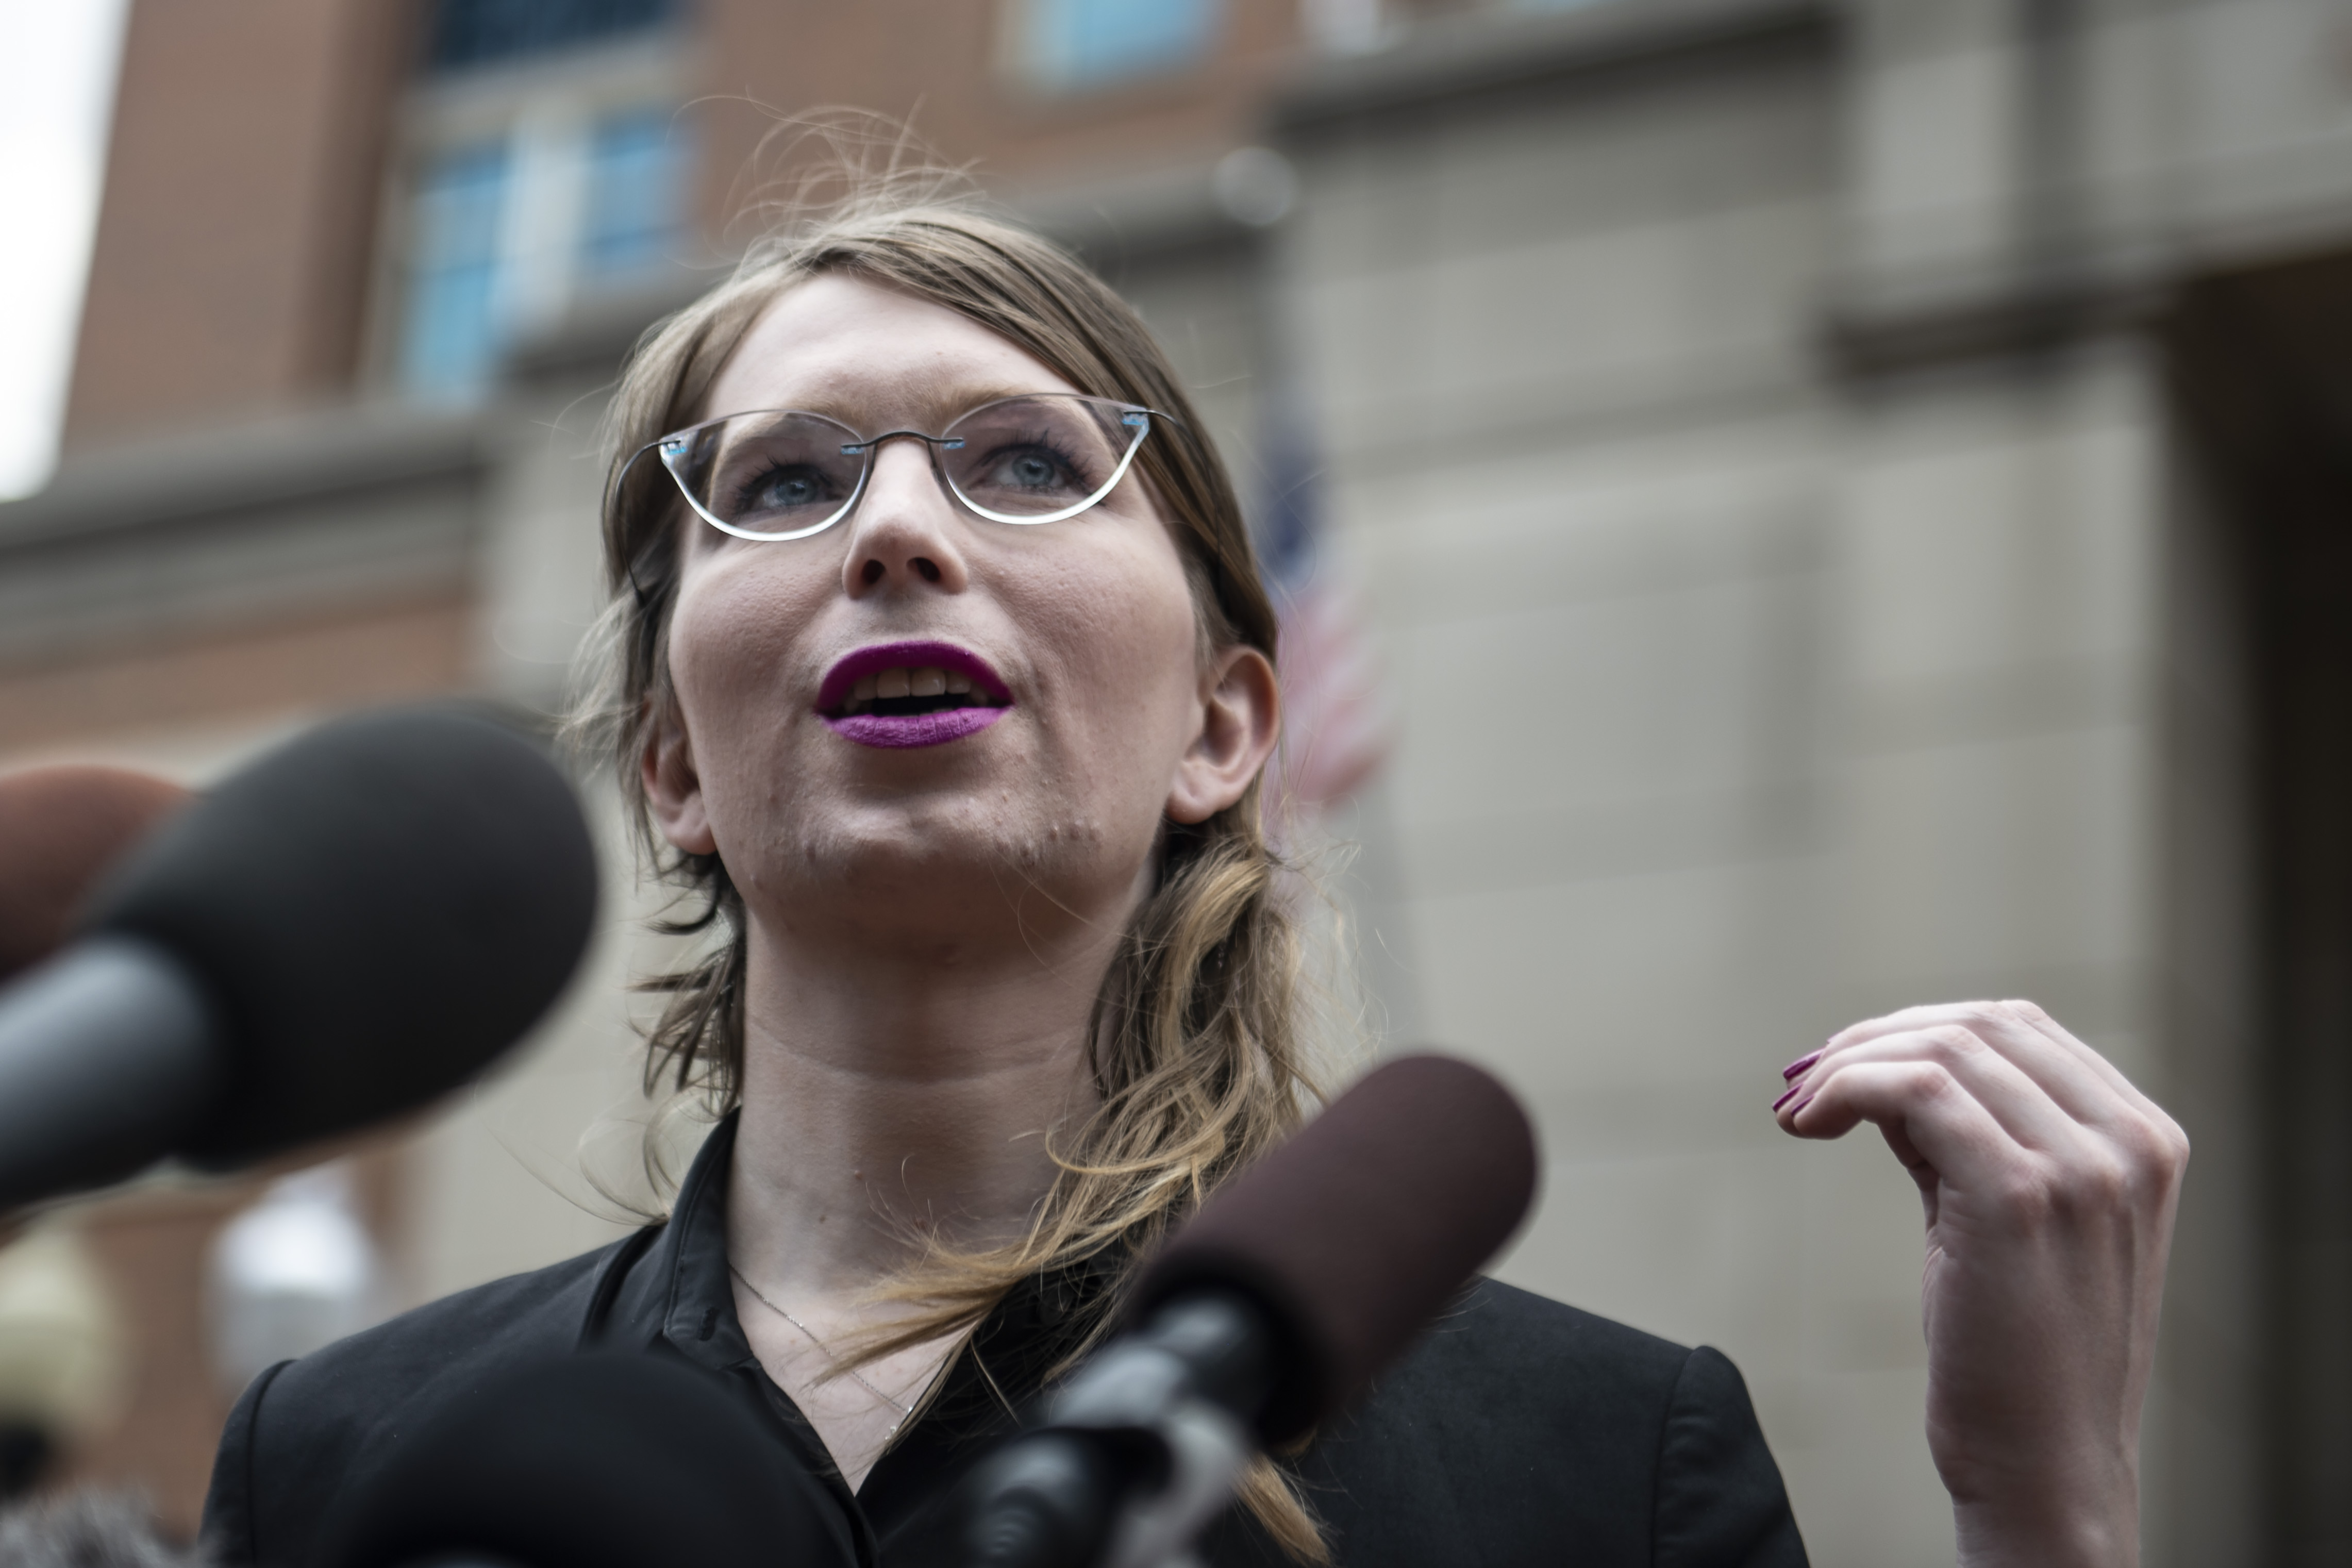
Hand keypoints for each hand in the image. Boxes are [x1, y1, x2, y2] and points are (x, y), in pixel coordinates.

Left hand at [1774, 1001, 2187, 1567]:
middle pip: (1977, 1026)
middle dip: (1876, 1039)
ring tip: (1799, 1106)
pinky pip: (1917, 1089)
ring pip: (1942, 1049)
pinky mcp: (2021, 1196)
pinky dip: (1848, 1087)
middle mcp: (2128, 1143)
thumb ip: (1970, 1133)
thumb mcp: (2013, 1216)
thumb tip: (1885, 1066)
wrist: (2046, 1465)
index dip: (1918, 1028)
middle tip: (1805, 1081)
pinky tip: (1807, 1123)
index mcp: (2144, 1139)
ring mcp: (2083, 1168)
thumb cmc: (2019, 1350)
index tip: (1845, 1064)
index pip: (2018, 1027)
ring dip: (1850, 1063)